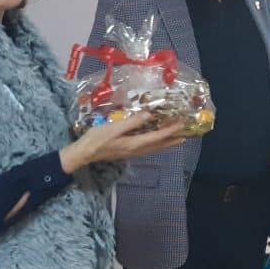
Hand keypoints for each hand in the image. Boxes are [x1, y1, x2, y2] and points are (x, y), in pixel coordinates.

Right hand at [59, 113, 184, 173]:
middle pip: (158, 146)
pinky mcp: (127, 152)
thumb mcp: (114, 127)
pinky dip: (156, 145)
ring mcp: (132, 153)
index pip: (157, 137)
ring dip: (165, 144)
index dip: (170, 131)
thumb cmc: (97, 138)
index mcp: (134, 143)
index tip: (181, 124)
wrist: (84, 153)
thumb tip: (149, 115)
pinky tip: (156, 142)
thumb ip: (132, 122)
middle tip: (185, 136)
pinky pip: (147, 149)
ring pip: (154, 149)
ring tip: (175, 139)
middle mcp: (136, 150)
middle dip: (172, 141)